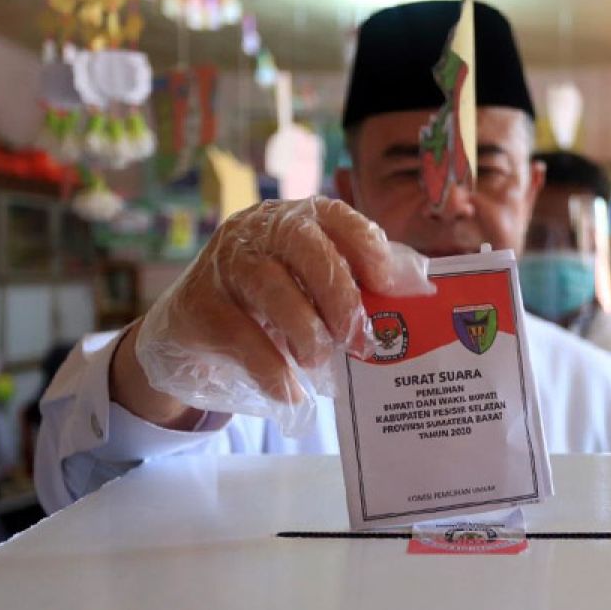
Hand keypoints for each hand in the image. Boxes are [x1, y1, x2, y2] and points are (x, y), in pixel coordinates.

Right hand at [113, 197, 432, 429]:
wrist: (190, 329)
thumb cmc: (271, 304)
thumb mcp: (314, 285)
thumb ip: (363, 281)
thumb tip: (420, 286)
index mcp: (297, 219)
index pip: (336, 216)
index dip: (367, 246)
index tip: (388, 285)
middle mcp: (258, 230)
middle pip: (305, 248)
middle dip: (339, 294)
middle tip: (358, 339)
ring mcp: (223, 263)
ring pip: (270, 288)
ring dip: (305, 331)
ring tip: (320, 362)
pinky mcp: (200, 305)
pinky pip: (242, 337)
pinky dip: (272, 370)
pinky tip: (290, 393)